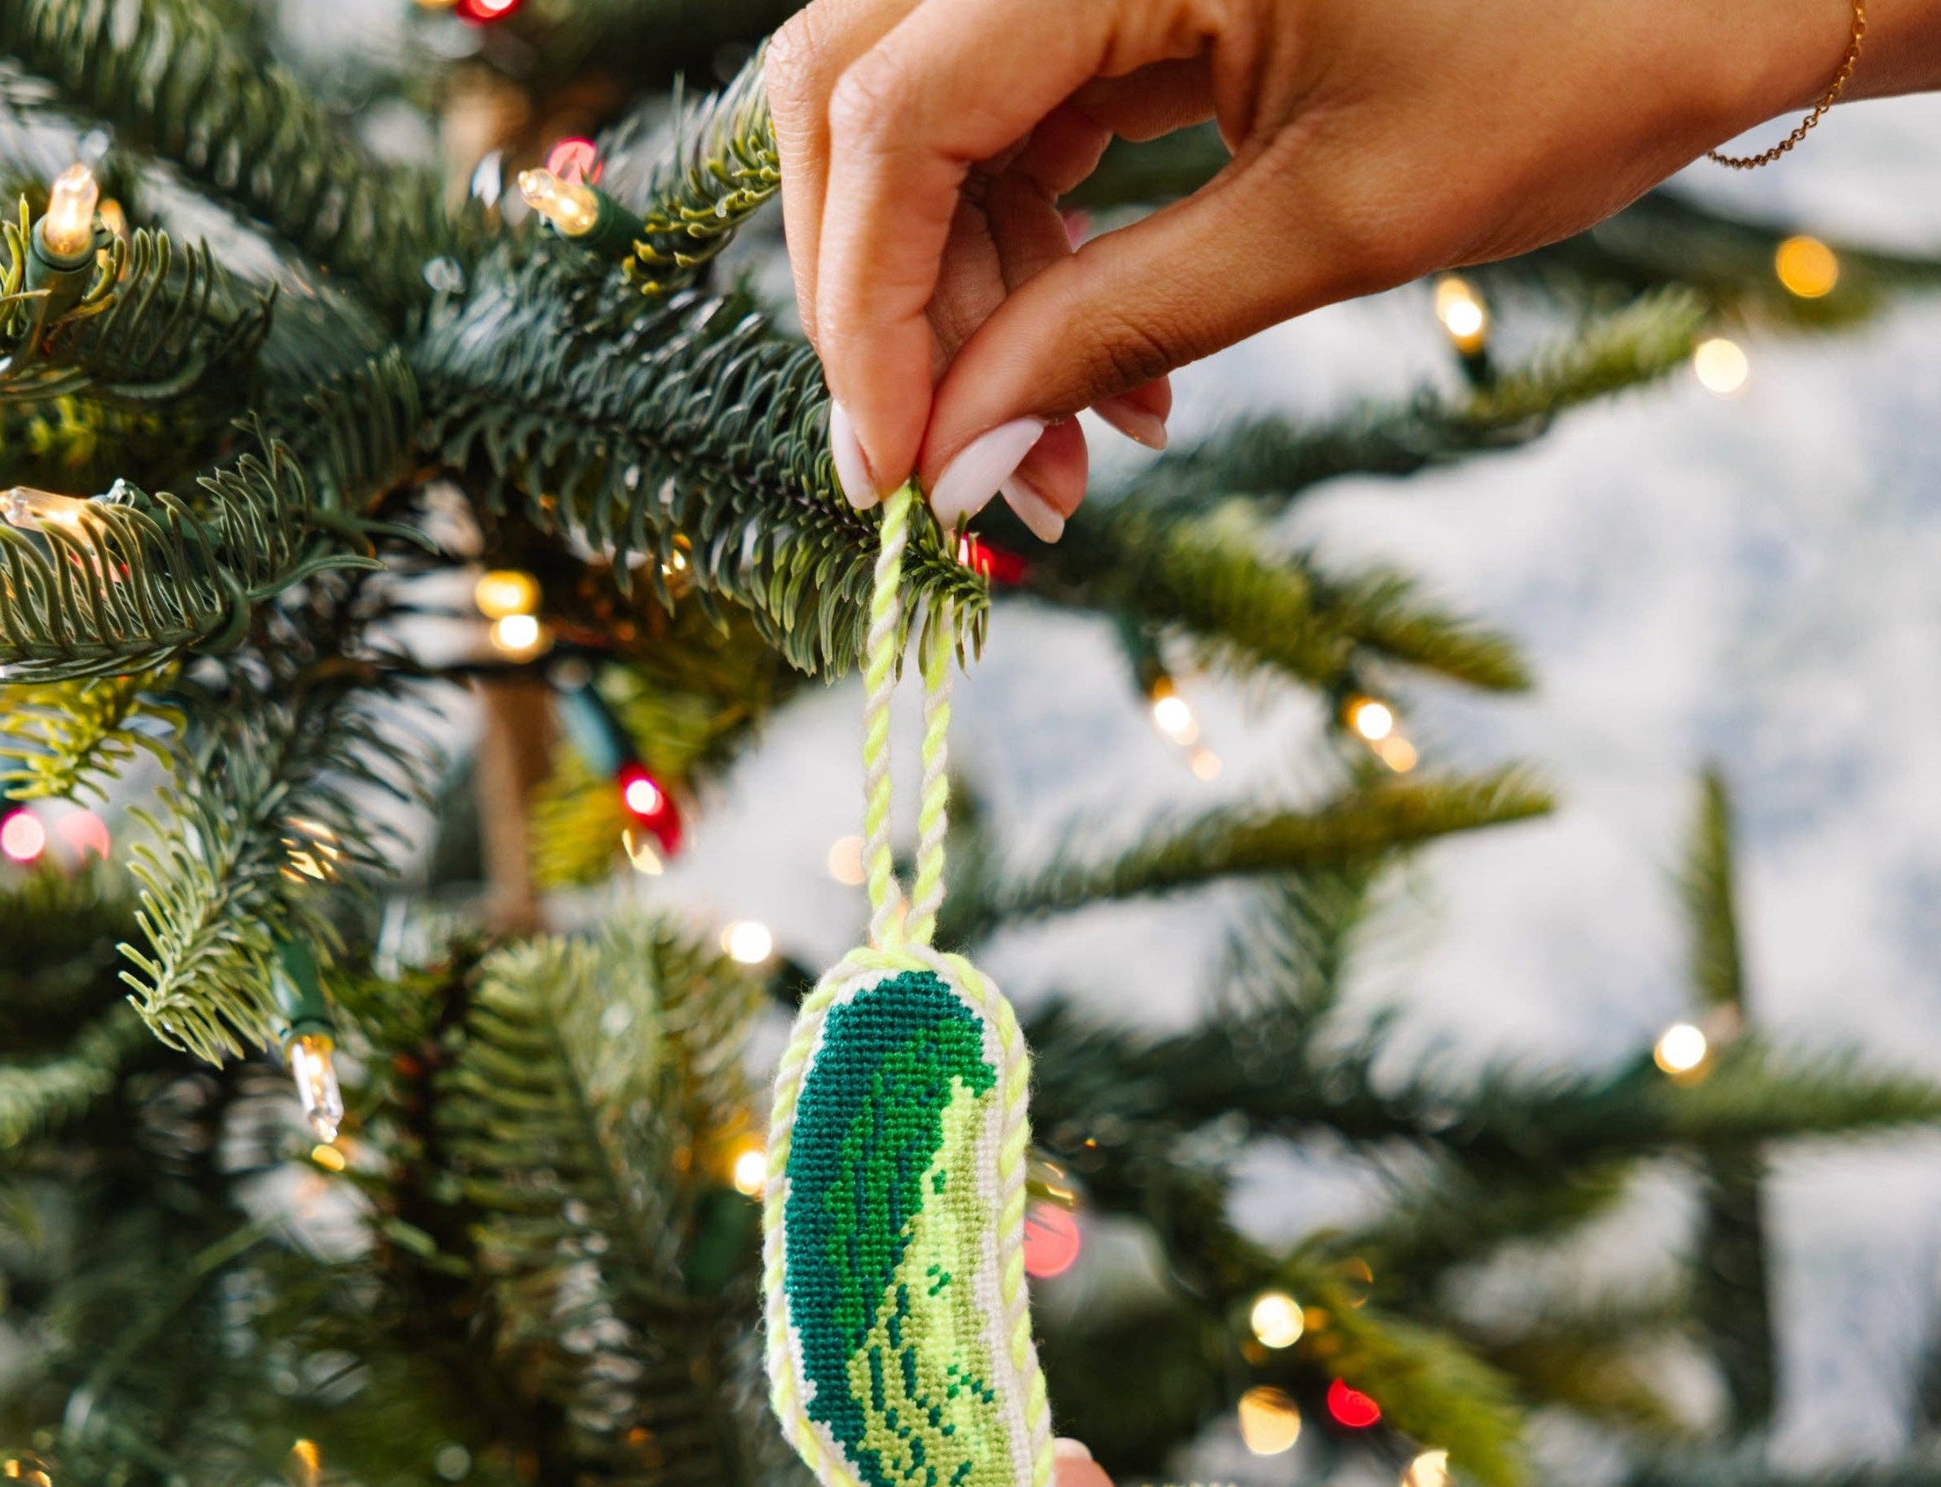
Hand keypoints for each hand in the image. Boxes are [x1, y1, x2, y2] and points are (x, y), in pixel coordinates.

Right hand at [767, 0, 1906, 536]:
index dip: (868, 305)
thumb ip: (1116, 331)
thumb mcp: (1333, 224)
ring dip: (975, 298)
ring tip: (1071, 451)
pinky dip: (1041, 252)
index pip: (895, 109)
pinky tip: (1112, 372)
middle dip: (893, 299)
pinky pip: (1021, 116)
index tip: (895, 472)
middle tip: (949, 467)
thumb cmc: (1571, 62)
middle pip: (866, 90)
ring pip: (934, 115)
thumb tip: (958, 460)